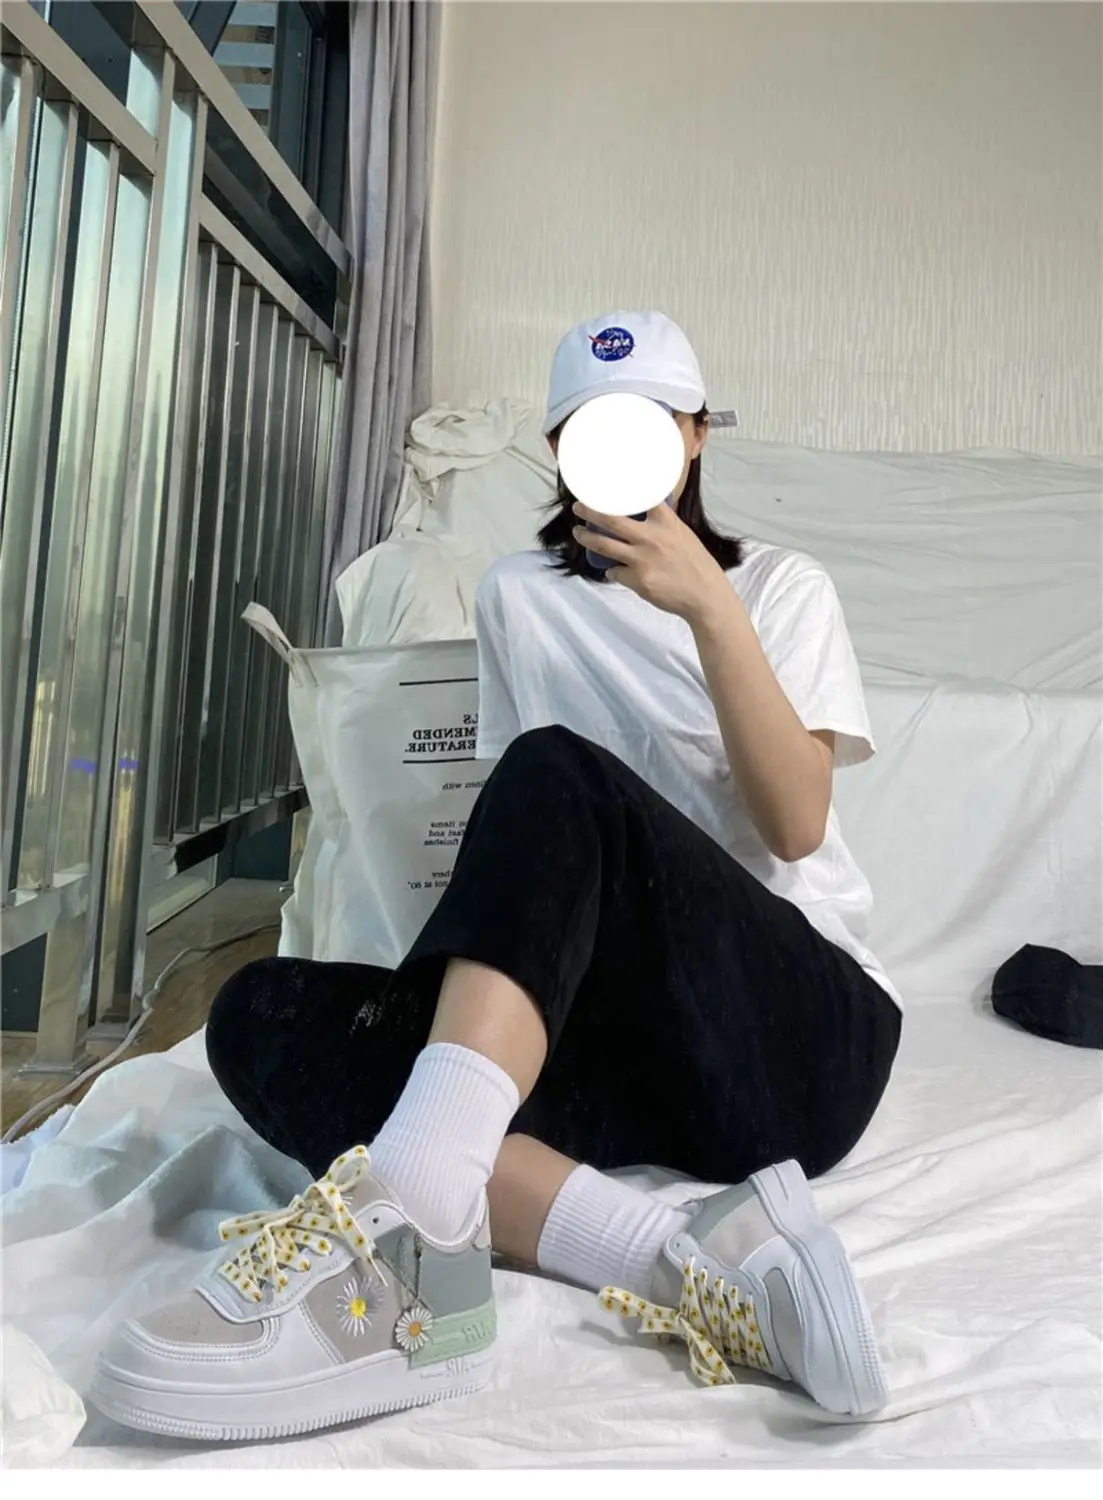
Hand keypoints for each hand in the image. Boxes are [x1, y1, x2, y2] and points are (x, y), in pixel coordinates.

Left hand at [572, 501, 730, 622]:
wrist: (705, 594)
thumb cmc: (695, 563)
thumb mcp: (682, 534)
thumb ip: (661, 524)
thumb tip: (640, 515)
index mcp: (665, 521)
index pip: (640, 496)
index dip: (619, 488)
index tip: (604, 483)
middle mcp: (651, 536)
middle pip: (611, 519)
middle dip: (590, 511)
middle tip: (578, 507)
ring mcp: (642, 558)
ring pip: (604, 545)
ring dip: (586, 538)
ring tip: (578, 533)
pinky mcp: (637, 580)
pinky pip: (614, 572)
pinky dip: (612, 571)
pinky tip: (618, 571)